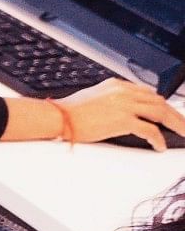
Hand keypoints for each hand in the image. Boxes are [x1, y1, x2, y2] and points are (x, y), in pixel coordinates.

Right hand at [53, 80, 184, 149]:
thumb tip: (122, 110)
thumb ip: (111, 99)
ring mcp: (125, 105)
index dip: (161, 104)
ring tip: (182, 133)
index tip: (167, 112)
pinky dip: (158, 139)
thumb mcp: (93, 96)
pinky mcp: (123, 120)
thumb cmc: (68, 111)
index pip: (148, 92)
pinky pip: (150, 130)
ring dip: (175, 124)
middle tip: (182, 124)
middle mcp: (124, 92)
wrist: (58, 117)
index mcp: (117, 85)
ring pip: (161, 113)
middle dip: (174, 114)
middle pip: (159, 101)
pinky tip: (159, 146)